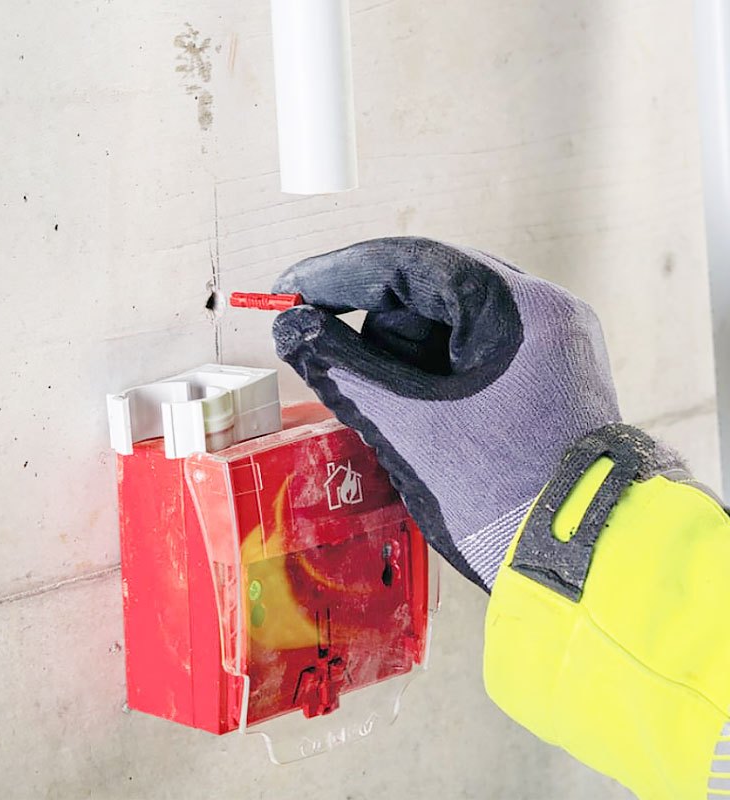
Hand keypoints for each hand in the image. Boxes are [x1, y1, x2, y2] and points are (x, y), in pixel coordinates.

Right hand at [271, 237, 621, 590]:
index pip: (409, 264)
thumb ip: (342, 369)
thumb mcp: (409, 428)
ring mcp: (549, 341)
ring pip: (447, 322)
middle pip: (428, 291)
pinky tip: (425, 416)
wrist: (583, 562)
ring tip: (405, 417)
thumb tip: (291, 328)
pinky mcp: (546, 372)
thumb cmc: (501, 499)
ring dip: (405, 359)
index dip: (337, 275)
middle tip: (343, 370)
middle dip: (377, 331)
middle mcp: (541, 309)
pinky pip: (471, 351)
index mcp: (516, 308)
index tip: (288, 290)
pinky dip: (434, 375)